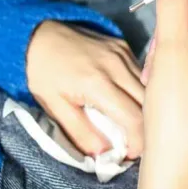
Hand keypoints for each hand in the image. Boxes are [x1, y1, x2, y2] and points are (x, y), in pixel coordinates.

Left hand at [26, 21, 143, 157]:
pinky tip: (129, 99)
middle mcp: (116, 66)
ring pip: (149, 87)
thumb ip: (80, 132)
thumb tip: (104, 154)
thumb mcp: (54, 107)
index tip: (131, 154)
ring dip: (146, 108)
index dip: (138, 141)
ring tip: (133, 123)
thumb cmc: (43, 73)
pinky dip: (140, 90)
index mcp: (97, 83)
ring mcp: (123, 53)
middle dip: (146, 127)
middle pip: (148, 103)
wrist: (38, 34)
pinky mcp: (124, 46)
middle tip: (134, 141)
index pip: (133, 118)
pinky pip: (141, 73)